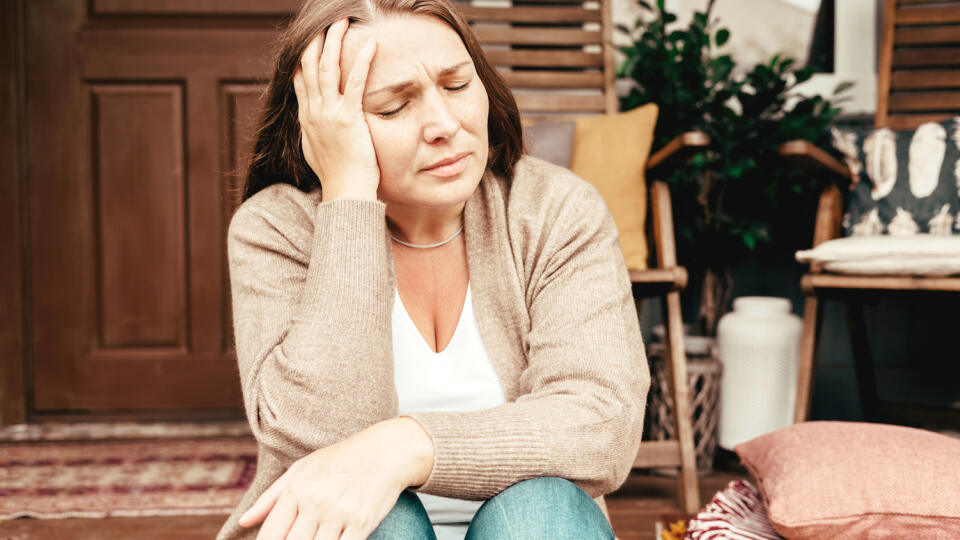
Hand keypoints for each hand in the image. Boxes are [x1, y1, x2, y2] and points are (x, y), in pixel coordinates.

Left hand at [238, 418, 434, 539]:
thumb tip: (243, 523)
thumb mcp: (302, 469)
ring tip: (316, 539)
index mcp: (296, 487)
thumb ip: (271, 498)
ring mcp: (339, 512)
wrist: (385, 451)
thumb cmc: (339, 460)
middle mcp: (315, 500)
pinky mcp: (362, 522)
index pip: (271, 534)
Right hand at [293, 18, 379, 202]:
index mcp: (306, 118)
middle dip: (317, 41)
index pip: (300, 78)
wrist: (345, 193)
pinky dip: (362, 61)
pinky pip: (355, 83)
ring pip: (328, 68)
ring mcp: (328, 115)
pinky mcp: (348, 119)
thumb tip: (313, 126)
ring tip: (343, 22)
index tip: (312, 39)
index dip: (305, 55)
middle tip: (327, 23)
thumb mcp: (318, 151)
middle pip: (309, 66)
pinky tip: (371, 45)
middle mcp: (313, 112)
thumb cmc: (338, 177)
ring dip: (335, 42)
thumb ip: (316, 133)